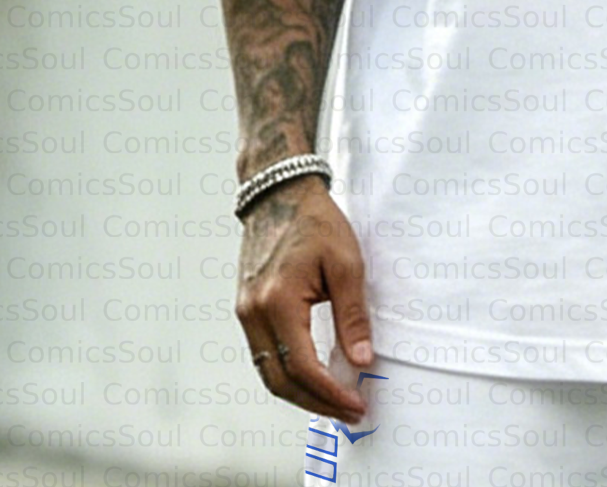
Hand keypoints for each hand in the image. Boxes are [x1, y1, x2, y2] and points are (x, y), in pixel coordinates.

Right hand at [235, 175, 375, 422]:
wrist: (280, 194)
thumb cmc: (315, 222)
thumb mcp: (346, 263)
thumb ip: (353, 315)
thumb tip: (361, 360)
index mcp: (277, 302)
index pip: (302, 366)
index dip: (330, 392)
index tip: (356, 403)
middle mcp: (253, 313)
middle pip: (279, 380)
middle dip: (315, 403)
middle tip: (348, 411)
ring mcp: (245, 313)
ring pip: (268, 372)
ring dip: (299, 392)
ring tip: (334, 400)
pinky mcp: (246, 309)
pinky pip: (263, 354)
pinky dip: (286, 373)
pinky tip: (312, 375)